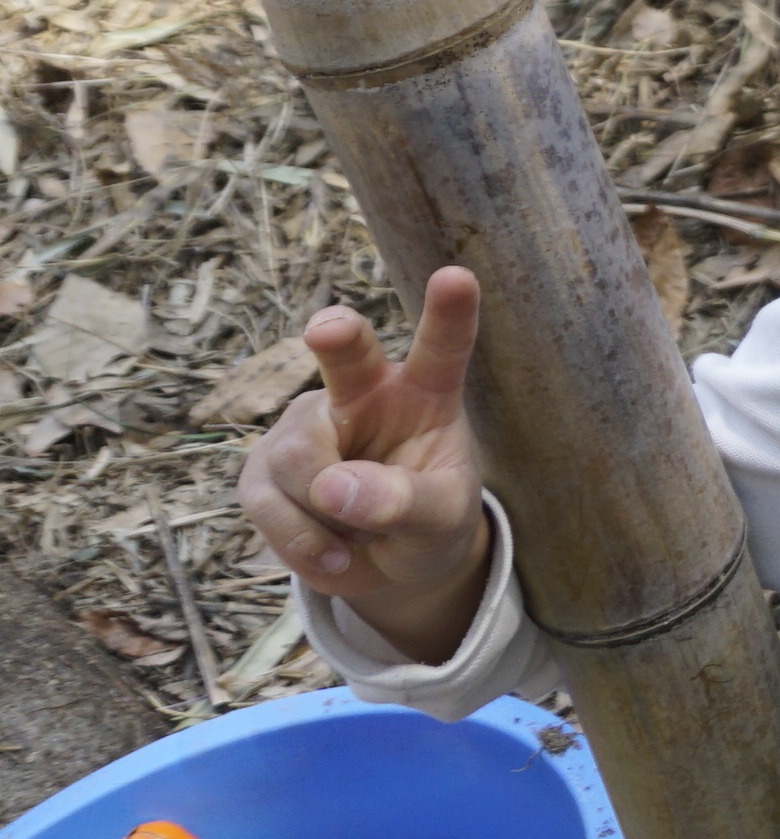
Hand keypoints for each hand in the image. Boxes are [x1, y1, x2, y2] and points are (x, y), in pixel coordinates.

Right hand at [238, 268, 490, 660]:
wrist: (386, 563)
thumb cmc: (427, 520)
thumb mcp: (441, 520)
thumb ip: (405, 502)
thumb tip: (334, 488)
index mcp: (426, 393)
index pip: (442, 347)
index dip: (449, 312)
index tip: (456, 275)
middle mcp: (363, 393)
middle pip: (347, 356)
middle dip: (336, 337)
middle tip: (327, 329)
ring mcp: (309, 426)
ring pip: (301, 461)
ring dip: (330, 515)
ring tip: (362, 532)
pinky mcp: (264, 467)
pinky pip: (270, 503)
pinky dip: (303, 541)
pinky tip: (333, 548)